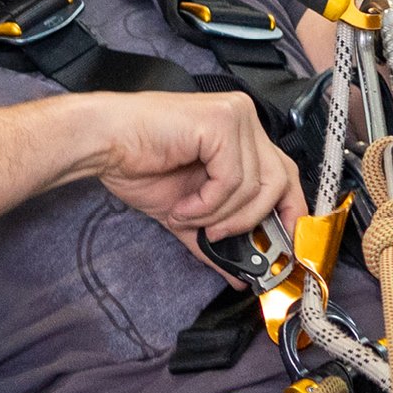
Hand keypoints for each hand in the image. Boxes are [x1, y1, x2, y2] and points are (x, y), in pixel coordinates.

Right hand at [82, 90, 299, 251]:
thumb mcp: (189, 212)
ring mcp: (235, 116)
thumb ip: (218, 238)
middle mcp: (244, 118)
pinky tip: (183, 204)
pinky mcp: (221, 121)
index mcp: (241, 134)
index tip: (285, 244)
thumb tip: (241, 276)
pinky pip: (231, 180)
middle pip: (278, 180)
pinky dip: (207, 203)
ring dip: (218, 214)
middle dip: (255, 220)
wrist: (102, 143)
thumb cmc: (137, 164)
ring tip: (187, 215)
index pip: (285, 173)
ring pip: (253, 186)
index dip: (290, 211)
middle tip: (226, 240)